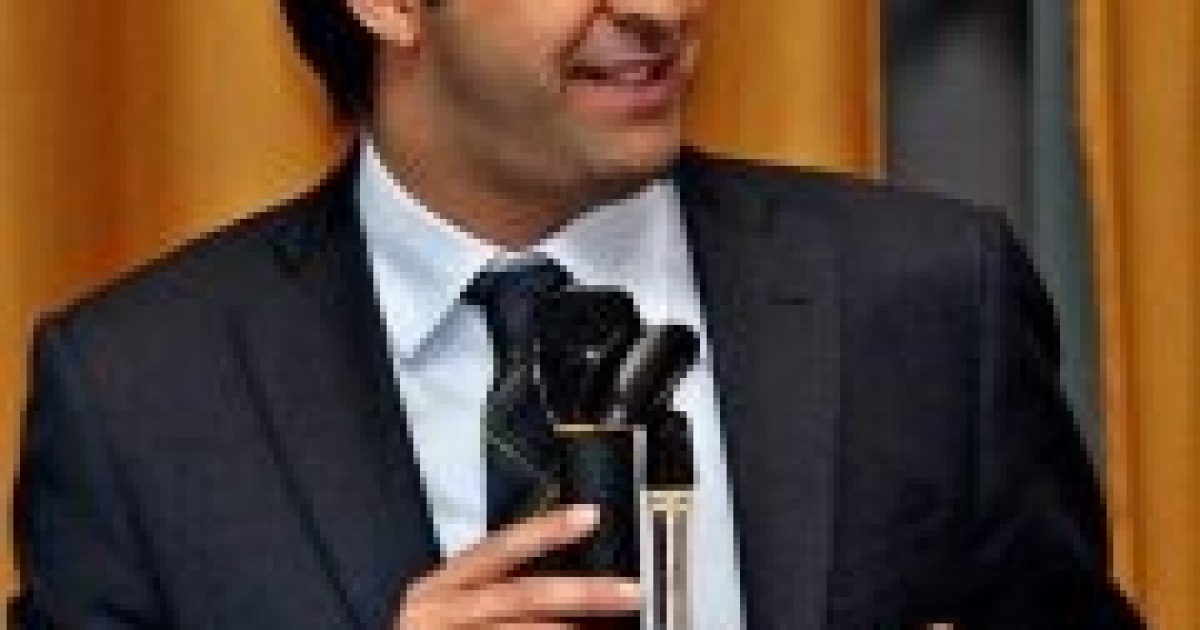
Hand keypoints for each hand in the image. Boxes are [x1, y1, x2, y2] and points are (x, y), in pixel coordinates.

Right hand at [395, 504, 639, 627]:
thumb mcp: (453, 604)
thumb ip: (498, 587)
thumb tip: (570, 583)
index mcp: (440, 586)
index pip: (499, 548)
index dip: (545, 530)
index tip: (590, 515)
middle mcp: (440, 613)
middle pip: (523, 596)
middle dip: (583, 593)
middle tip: (631, 591)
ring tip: (612, 626)